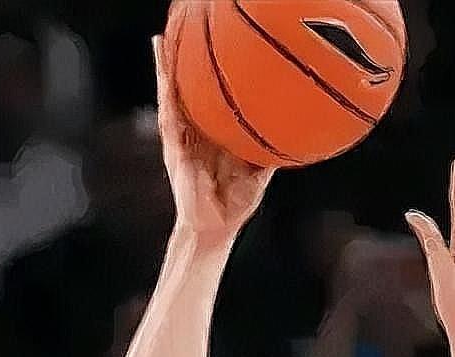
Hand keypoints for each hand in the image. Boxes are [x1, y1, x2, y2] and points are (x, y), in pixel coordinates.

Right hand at [153, 30, 273, 240]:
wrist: (215, 229)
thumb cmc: (234, 204)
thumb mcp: (258, 173)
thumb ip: (269, 152)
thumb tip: (293, 136)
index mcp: (215, 137)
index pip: (211, 99)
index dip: (209, 76)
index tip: (214, 49)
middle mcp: (196, 134)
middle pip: (187, 91)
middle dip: (183, 63)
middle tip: (180, 30)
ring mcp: (183, 141)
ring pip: (173, 97)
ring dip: (166, 70)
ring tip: (162, 42)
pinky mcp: (174, 151)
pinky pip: (170, 118)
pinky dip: (165, 95)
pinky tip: (164, 77)